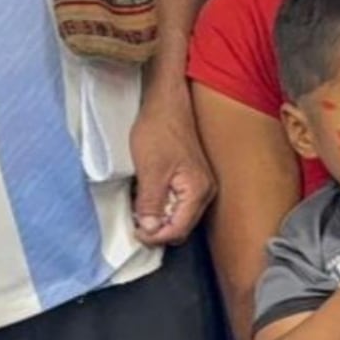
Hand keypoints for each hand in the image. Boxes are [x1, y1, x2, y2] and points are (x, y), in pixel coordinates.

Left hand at [129, 83, 217, 243]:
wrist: (166, 102)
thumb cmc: (159, 130)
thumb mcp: (150, 169)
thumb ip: (151, 203)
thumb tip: (149, 230)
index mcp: (198, 191)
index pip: (178, 229)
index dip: (155, 236)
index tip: (135, 231)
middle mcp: (205, 191)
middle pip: (180, 226)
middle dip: (157, 229)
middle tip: (135, 221)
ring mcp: (199, 184)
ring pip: (178, 215)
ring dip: (158, 217)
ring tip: (139, 208)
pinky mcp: (191, 178)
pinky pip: (177, 202)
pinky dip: (161, 205)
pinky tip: (147, 196)